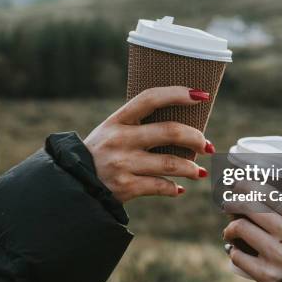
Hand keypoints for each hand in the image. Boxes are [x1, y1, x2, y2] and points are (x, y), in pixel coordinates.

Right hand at [84, 86, 214, 202]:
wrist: (73, 184)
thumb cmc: (100, 154)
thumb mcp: (110, 131)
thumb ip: (138, 125)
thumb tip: (182, 128)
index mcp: (117, 120)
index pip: (151, 98)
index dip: (178, 94)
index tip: (201, 95)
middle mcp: (120, 139)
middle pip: (170, 131)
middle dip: (196, 138)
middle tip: (207, 145)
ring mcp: (123, 164)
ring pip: (171, 163)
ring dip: (191, 168)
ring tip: (200, 172)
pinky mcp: (126, 187)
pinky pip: (161, 186)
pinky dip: (173, 188)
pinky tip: (178, 188)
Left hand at [222, 183, 281, 281]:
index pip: (268, 193)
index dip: (247, 186)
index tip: (238, 185)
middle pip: (249, 206)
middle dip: (232, 202)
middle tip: (227, 205)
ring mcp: (278, 254)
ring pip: (241, 228)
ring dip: (230, 228)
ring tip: (230, 231)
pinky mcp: (267, 274)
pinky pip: (238, 256)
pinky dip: (233, 252)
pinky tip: (235, 251)